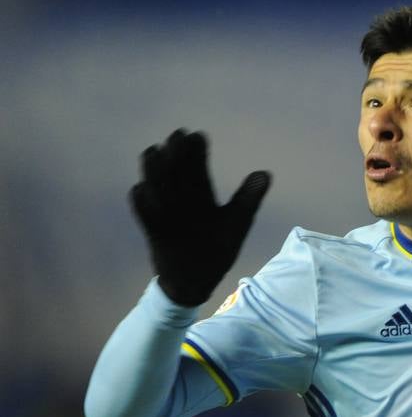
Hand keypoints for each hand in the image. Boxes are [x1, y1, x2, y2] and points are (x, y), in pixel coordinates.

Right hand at [130, 129, 269, 305]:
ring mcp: (166, 216)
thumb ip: (248, 198)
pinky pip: (145, 217)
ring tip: (153, 152)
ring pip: (157, 189)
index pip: (197, 170)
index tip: (196, 134)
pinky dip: (142, 205)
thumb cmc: (217, 249)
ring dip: (154, 172)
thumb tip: (265, 173)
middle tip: (176, 135)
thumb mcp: (236, 222)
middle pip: (176, 174)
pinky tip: (140, 190)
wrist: (198, 281)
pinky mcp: (155, 234)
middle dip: (175, 155)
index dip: (195, 153)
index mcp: (200, 197)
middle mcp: (181, 202)